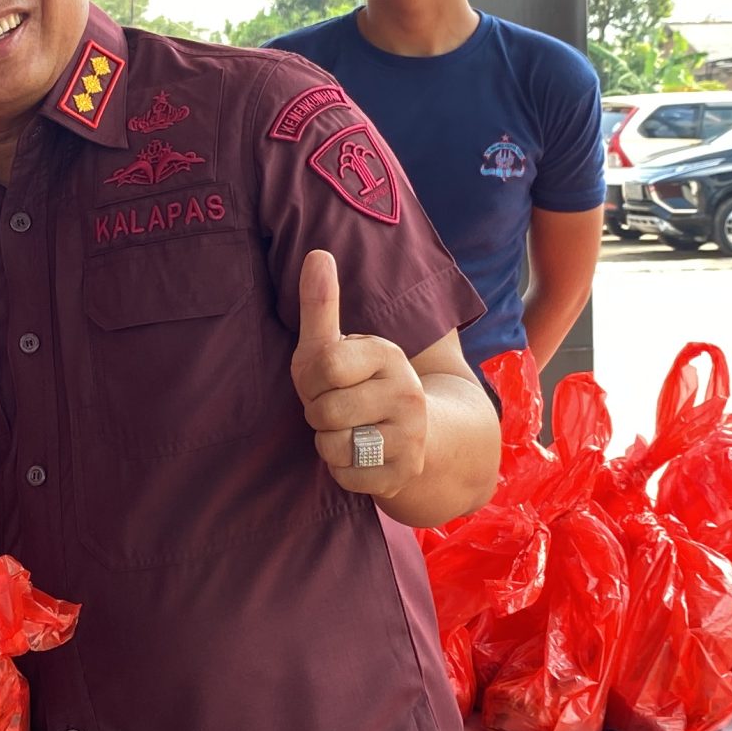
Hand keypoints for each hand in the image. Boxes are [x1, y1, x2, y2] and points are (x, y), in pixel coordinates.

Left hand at [289, 250, 427, 498]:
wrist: (421, 435)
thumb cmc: (359, 384)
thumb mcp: (338, 346)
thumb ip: (321, 305)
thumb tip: (316, 254)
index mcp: (387, 354)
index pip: (324, 365)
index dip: (309, 379)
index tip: (324, 380)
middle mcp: (406, 392)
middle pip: (324, 411)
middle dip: (318, 414)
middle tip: (336, 409)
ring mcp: (410, 435)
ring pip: (333, 446)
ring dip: (328, 443)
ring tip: (348, 431)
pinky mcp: (403, 472)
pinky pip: (346, 476)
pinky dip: (342, 469)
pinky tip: (359, 455)